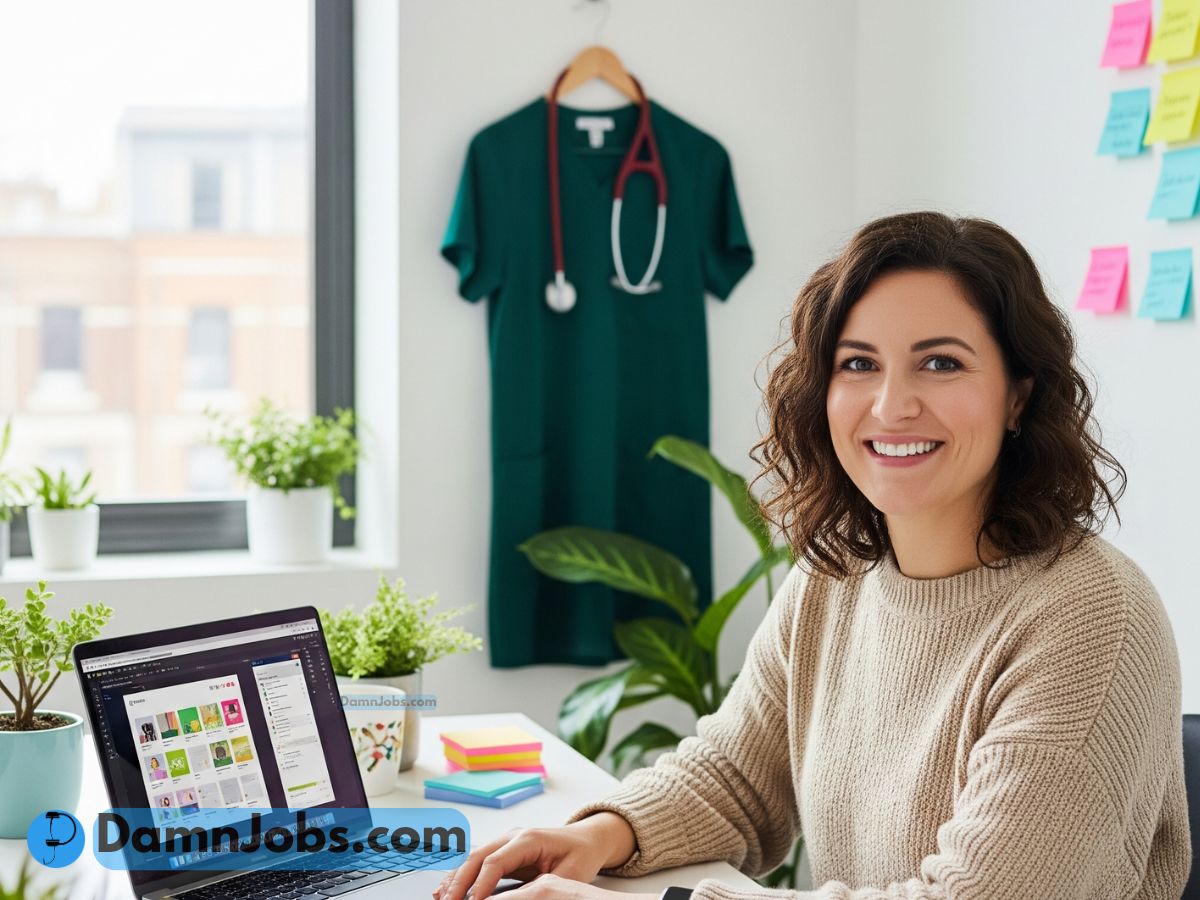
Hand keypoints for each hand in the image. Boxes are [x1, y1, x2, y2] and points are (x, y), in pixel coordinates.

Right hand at [433, 814, 635, 899]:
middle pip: (477, 857)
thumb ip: (543, 888)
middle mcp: (513, 835)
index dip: (480, 884)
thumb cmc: (581, 854)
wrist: (587, 839)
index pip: (495, 862)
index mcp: (529, 839)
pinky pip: (478, 861)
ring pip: (472, 857)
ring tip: (440, 898)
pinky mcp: (503, 849)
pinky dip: (461, 874)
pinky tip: (448, 888)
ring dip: (455, 878)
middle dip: (459, 882)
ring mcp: (506, 840)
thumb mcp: (568, 875)